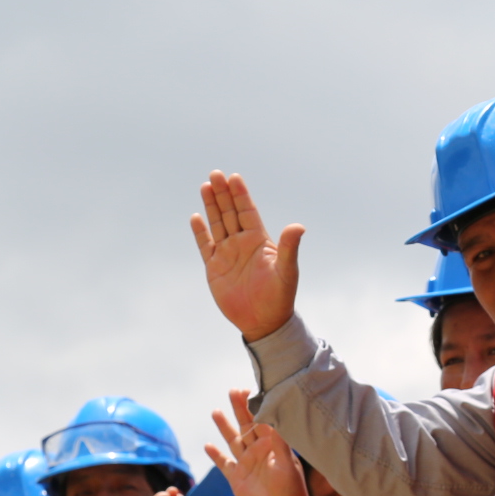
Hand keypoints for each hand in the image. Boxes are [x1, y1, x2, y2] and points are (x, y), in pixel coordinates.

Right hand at [190, 171, 304, 342]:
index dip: (241, 194)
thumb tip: (298, 226)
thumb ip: (289, 247)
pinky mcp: (214, 268)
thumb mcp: (286, 270)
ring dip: (212, 205)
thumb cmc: (280, 296)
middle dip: (223, 193)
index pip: (248, 211)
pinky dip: (200, 232)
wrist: (264, 321)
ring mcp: (227, 254)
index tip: (234, 177)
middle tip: (215, 174)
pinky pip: (205, 245)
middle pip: (230, 212)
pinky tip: (196, 217)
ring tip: (205, 185)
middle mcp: (242, 243)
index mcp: (259, 240)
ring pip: (217, 224)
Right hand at [204, 390, 313, 495]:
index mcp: (273, 445)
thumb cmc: (290, 487)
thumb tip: (276, 415)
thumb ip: (280, 439)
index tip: (248, 390)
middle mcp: (259, 451)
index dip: (255, 405)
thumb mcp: (286, 461)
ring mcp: (247, 464)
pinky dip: (216, 455)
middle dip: (239, 409)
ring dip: (225, 427)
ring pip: (233, 440)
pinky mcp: (237, 478)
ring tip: (216, 411)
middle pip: (246, 425)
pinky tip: (208, 445)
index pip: (262, 419)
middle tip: (233, 391)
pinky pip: (224, 464)